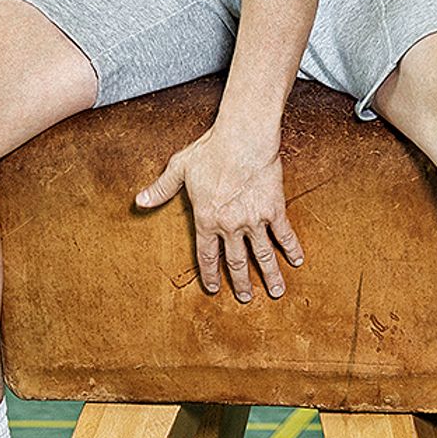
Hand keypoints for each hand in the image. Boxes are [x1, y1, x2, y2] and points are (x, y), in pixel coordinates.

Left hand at [135, 125, 304, 302]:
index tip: (213, 288)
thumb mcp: (179, 168)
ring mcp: (254, 220)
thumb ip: (161, 188)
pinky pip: (284, 234)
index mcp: (206, 220)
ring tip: (276, 292)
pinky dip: (292, 248)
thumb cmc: (210, 151)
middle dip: (240, 282)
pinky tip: (297, 260)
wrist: (242, 139)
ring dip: (270, 275)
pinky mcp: (274, 210)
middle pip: (236, 261)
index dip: (209, 274)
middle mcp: (230, 226)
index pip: (207, 256)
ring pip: (262, 255)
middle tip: (245, 298)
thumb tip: (139, 201)